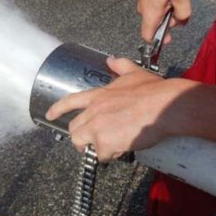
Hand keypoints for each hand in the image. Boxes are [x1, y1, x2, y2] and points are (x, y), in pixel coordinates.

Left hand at [45, 57, 186, 161]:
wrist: (165, 106)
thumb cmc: (153, 90)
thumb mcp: (135, 73)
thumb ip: (121, 65)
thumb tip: (111, 59)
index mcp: (99, 95)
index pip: (71, 101)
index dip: (58, 109)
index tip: (49, 114)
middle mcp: (94, 111)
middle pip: (73, 129)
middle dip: (80, 137)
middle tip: (94, 141)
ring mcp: (97, 127)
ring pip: (82, 144)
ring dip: (92, 148)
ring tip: (109, 147)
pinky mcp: (105, 143)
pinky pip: (100, 156)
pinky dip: (109, 156)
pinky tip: (122, 150)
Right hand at [138, 0, 190, 42]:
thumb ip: (184, 14)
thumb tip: (182, 21)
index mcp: (150, 13)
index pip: (147, 36)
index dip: (157, 41)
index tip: (169, 38)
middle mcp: (143, 8)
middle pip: (155, 25)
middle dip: (169, 22)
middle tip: (180, 10)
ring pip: (156, 13)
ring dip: (168, 10)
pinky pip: (155, 4)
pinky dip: (165, 2)